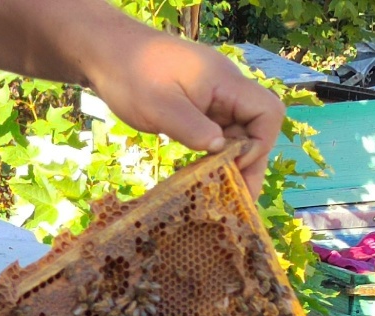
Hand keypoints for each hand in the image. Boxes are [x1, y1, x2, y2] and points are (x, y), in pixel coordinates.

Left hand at [84, 25, 284, 196]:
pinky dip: (213, 155)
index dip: (260, 143)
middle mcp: (225, 91)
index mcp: (225, 83)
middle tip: (240, 201)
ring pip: (236, 133)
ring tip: (224, 197)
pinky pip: (216, 133)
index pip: (267, 113)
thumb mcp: (161, 107)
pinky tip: (204, 178)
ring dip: (232, 162)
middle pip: (255, 127)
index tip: (235, 167)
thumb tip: (222, 151)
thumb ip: (193, 129)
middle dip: (249, 163)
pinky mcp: (196, 108)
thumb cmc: (133, 76)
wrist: (108, 55)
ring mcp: (211, 99)